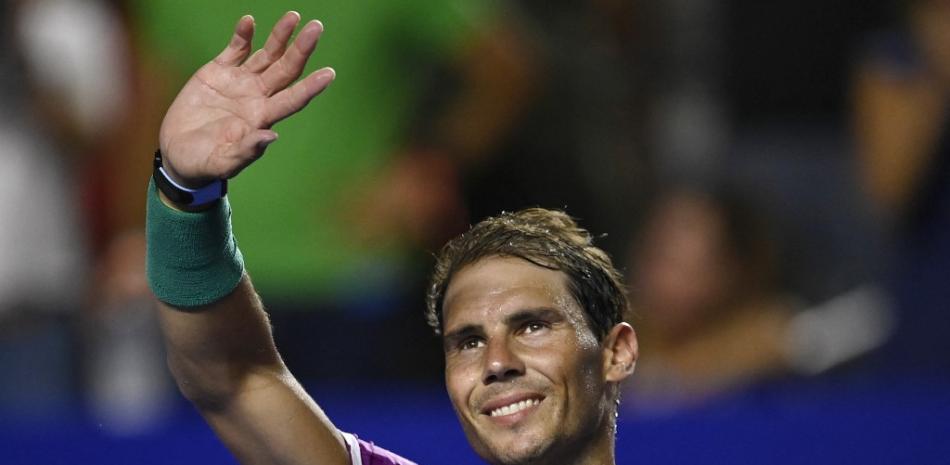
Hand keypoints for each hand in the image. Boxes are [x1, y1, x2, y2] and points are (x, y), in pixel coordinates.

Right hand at [158, 12, 334, 186]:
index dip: (311, 86)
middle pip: (286, 69)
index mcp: (263, 118)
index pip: (293, 98)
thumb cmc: (205, 163)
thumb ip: (247, 150)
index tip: (330, 74)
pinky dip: (243, 35)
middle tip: (317, 28)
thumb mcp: (224, 162)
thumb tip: (272, 137)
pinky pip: (235, 49)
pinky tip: (249, 21)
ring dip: (280, 36)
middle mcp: (257, 97)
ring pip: (266, 55)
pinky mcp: (218, 72)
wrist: (179, 154)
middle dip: (301, 49)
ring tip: (294, 16)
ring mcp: (240, 82)